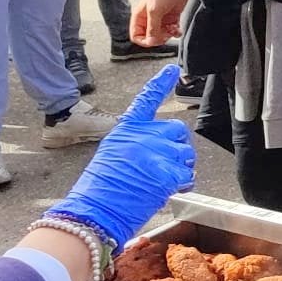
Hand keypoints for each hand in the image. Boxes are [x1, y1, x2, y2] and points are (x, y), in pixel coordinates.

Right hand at [49, 66, 196, 246]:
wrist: (94, 211)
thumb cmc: (100, 189)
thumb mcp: (112, 155)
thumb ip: (136, 145)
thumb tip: (160, 149)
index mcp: (126, 130)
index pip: (146, 100)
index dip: (161, 84)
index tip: (173, 69)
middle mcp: (142, 136)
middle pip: (177, 130)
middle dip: (175, 147)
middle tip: (163, 166)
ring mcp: (155, 153)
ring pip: (186, 154)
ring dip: (180, 168)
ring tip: (159, 181)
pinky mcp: (166, 172)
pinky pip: (187, 175)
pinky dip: (182, 184)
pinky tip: (167, 191)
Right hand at [132, 0, 191, 46]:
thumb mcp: (155, 11)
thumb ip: (152, 27)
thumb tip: (151, 41)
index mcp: (139, 17)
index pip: (136, 36)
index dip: (144, 41)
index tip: (154, 40)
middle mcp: (149, 19)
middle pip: (150, 37)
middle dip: (158, 38)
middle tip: (165, 35)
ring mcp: (161, 19)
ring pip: (162, 35)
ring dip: (168, 35)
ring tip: (172, 29)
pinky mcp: (172, 17)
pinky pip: (172, 31)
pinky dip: (175, 32)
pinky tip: (177, 28)